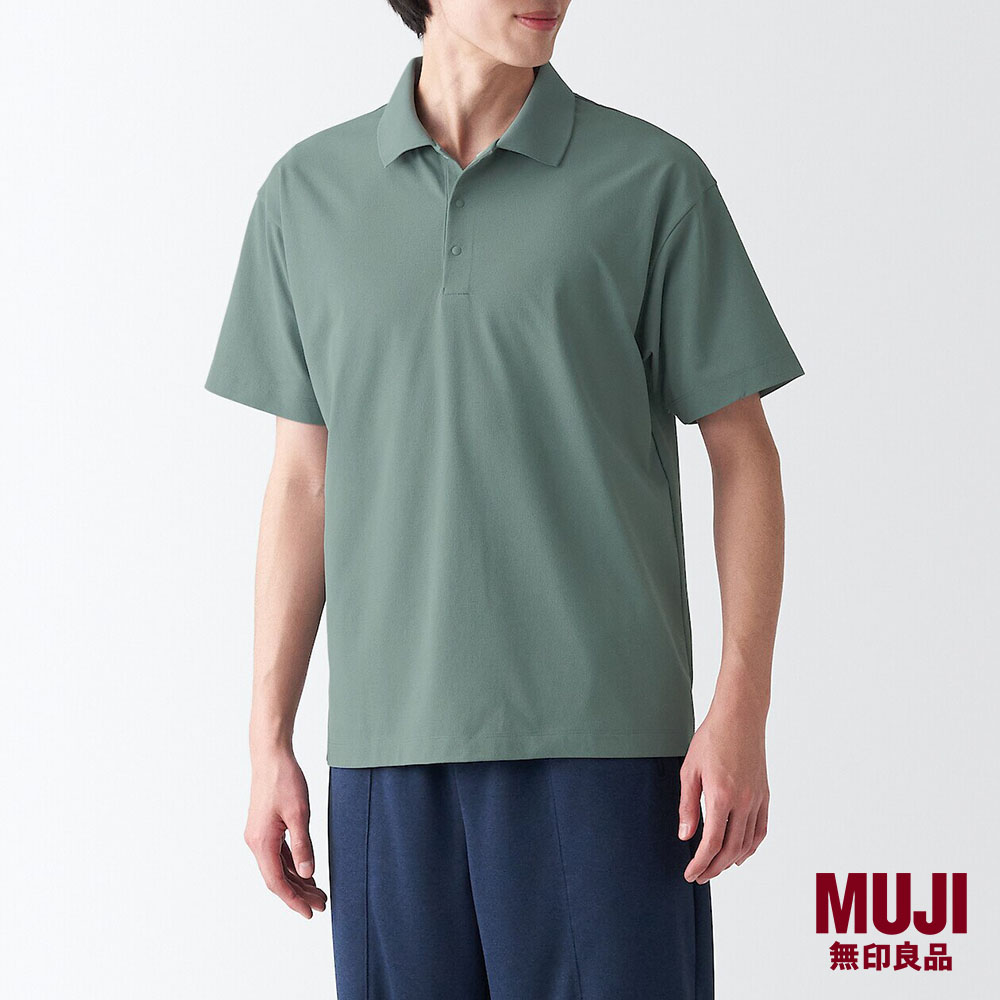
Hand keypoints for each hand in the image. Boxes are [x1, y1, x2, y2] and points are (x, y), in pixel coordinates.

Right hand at [244, 748, 327, 917]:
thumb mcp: (299, 813)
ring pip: (277, 867)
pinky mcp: (264, 828)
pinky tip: (306, 871)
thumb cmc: (285, 781)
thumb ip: (303, 845)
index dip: (293, 901)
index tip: (310, 913)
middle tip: (322, 904)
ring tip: (318, 892)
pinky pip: (277, 855)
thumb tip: (307, 874)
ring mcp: (258, 836)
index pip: (277, 882)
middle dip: (299, 894)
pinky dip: (291, 866)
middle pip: (277, 878)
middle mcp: (256, 843)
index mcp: (262, 843)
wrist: (271, 756)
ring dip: (296, 881)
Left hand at [678, 706, 768, 882]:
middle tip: (700, 876)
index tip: (690, 874)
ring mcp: (757, 800)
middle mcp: (743, 802)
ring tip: (717, 868)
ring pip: (748, 843)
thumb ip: (687, 805)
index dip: (700, 863)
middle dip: (714, 868)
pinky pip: (761, 830)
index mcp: (721, 796)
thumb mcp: (690, 770)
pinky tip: (741, 854)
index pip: (712, 843)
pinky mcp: (765, 795)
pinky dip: (751, 847)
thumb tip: (685, 836)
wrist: (740, 718)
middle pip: (731, 849)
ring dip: (732, 861)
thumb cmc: (711, 739)